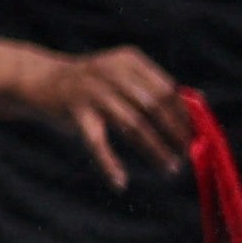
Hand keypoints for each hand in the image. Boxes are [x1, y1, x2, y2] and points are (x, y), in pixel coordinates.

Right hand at [28, 44, 203, 186]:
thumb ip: (156, 86)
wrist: (40, 79)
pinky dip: (109, 163)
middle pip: (154, 107)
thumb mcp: (123, 74)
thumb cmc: (93, 82)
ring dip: (155, 150)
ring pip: (134, 125)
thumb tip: (201, 100)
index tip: (196, 136)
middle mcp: (111, 72)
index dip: (184, 115)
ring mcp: (92, 91)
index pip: (166, 90)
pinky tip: (120, 182)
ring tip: (170, 168)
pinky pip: (97, 142)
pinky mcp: (75, 111)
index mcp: (129, 60)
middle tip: (187, 154)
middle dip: (175, 133)